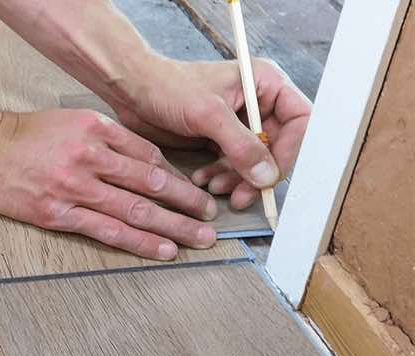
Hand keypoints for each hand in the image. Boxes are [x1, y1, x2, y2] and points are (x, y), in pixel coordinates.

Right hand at [0, 109, 217, 259]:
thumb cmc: (24, 135)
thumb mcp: (71, 121)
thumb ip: (107, 138)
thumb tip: (147, 162)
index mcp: (96, 129)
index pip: (148, 156)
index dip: (177, 177)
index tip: (195, 191)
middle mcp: (89, 156)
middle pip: (150, 182)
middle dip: (186, 202)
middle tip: (211, 217)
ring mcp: (74, 186)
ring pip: (136, 209)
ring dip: (173, 226)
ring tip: (199, 239)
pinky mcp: (58, 213)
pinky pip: (107, 230)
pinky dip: (139, 241)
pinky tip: (162, 250)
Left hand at [107, 58, 310, 208]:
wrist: (131, 89)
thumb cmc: (168, 87)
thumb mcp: (208, 115)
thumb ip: (241, 145)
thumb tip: (267, 176)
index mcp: (265, 83)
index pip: (300, 121)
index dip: (291, 150)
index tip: (271, 175)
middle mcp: (258, 102)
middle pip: (278, 146)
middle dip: (258, 173)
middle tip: (242, 196)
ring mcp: (240, 122)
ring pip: (254, 160)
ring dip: (237, 179)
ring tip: (214, 187)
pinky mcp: (220, 137)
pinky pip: (232, 164)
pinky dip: (221, 175)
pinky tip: (203, 180)